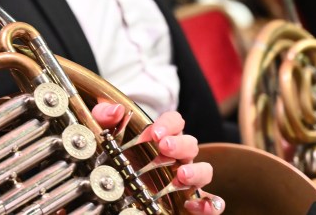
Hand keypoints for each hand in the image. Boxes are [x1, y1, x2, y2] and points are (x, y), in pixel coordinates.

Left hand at [93, 103, 224, 212]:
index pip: (175, 121)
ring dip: (196, 172)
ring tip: (181, 175)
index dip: (169, 123)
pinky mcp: (188, 200)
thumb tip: (116, 111)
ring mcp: (186, 178)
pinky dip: (209, 204)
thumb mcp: (106, 131)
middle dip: (179, 144)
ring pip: (204, 171)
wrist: (116, 185)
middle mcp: (178, 156)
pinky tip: (194, 204)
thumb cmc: (118, 153)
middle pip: (190, 144)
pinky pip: (210, 202)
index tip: (155, 132)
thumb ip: (105, 116)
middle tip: (164, 147)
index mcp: (164, 137)